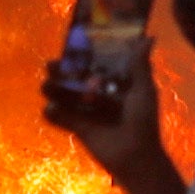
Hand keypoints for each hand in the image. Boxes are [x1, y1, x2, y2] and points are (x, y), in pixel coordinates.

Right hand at [47, 36, 165, 180]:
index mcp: (116, 84)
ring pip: (66, 97)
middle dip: (63, 71)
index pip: (97, 65)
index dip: (84, 55)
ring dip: (54, 90)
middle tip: (51, 64)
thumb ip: (140, 66)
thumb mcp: (143, 91)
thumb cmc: (143, 121)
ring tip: (45, 85)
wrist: (136, 156)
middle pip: (77, 79)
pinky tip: (48, 109)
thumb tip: (149, 37)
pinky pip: (62, 119)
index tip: (71, 43)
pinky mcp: (79, 129)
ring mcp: (88, 112)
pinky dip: (53, 114)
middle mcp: (100, 96)